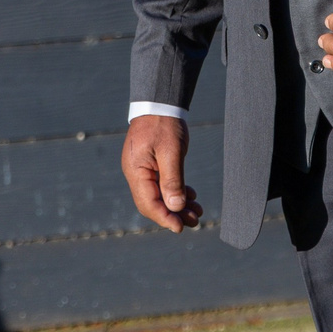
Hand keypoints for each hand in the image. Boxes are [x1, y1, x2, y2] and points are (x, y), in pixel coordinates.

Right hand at [122, 115, 200, 231]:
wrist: (160, 104)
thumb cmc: (164, 124)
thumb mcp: (171, 151)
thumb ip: (172, 180)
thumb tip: (175, 207)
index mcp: (136, 171)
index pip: (148, 203)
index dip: (164, 218)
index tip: (181, 227)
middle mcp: (136, 174)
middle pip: (153, 203)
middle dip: (173, 214)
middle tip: (194, 222)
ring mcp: (143, 171)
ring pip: (159, 196)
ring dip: (177, 206)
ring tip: (197, 212)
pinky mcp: (151, 167)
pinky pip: (162, 186)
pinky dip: (176, 193)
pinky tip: (191, 197)